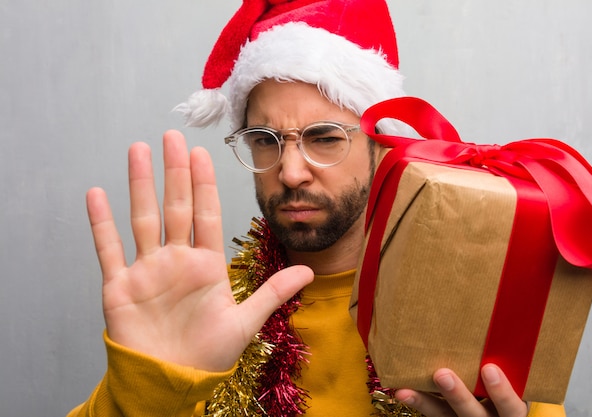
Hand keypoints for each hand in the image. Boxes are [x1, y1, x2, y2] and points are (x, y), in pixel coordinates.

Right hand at [86, 130, 312, 371]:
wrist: (172, 382)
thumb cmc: (208, 355)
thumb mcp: (246, 322)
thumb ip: (274, 292)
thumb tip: (310, 271)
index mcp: (206, 265)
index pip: (207, 215)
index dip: (204, 184)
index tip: (202, 154)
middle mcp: (176, 260)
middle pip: (176, 207)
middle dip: (175, 172)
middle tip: (172, 138)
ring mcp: (147, 270)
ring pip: (143, 218)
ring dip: (140, 185)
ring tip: (138, 151)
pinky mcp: (120, 286)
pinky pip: (109, 249)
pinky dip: (101, 223)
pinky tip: (97, 194)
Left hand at [395, 364, 527, 416]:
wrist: (496, 404)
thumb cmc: (507, 378)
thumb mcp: (515, 375)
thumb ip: (505, 357)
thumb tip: (507, 309)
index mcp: (511, 409)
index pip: (511, 406)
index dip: (502, 392)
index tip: (489, 368)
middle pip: (474, 414)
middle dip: (458, 396)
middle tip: (441, 374)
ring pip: (445, 416)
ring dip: (426, 403)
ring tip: (405, 391)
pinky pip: (431, 413)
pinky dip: (416, 401)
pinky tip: (400, 391)